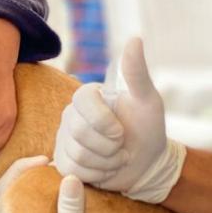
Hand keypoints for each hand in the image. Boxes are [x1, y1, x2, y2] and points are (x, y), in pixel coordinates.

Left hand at [0, 158, 113, 212]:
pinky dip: (50, 196)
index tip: (44, 160)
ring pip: (27, 199)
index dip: (21, 168)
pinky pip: (40, 209)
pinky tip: (65, 191)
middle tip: (52, 162)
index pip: (6, 186)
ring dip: (41, 182)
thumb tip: (69, 178)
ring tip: (59, 172)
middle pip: (15, 189)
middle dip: (31, 171)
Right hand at [53, 37, 186, 203]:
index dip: (103, 121)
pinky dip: (97, 174)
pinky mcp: (63, 162)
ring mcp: (64, 139)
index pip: (82, 101)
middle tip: (122, 146)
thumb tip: (135, 38)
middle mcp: (70, 115)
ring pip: (78, 153)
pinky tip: (106, 169)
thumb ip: (136, 71)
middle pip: (78, 131)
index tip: (121, 131)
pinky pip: (74, 170)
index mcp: (87, 96)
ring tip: (116, 157)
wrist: (147, 164)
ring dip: (106, 162)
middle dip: (109, 146)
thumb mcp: (148, 100)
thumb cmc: (148, 129)